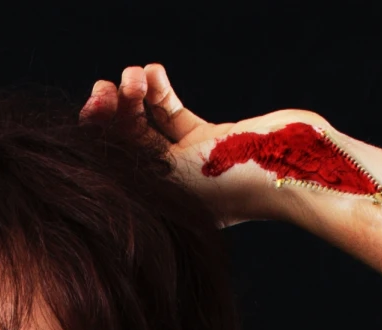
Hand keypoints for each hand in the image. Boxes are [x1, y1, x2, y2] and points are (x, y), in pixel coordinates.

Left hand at [80, 63, 334, 229]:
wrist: (299, 167)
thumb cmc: (239, 181)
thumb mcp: (177, 178)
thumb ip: (133, 161)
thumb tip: (82, 145)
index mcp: (158, 206)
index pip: (113, 166)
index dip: (98, 132)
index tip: (95, 103)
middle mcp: (169, 187)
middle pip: (126, 144)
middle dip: (115, 110)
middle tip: (111, 85)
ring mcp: (189, 163)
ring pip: (148, 125)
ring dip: (138, 95)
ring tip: (139, 73)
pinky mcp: (211, 140)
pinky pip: (173, 115)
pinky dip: (162, 92)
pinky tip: (155, 71)